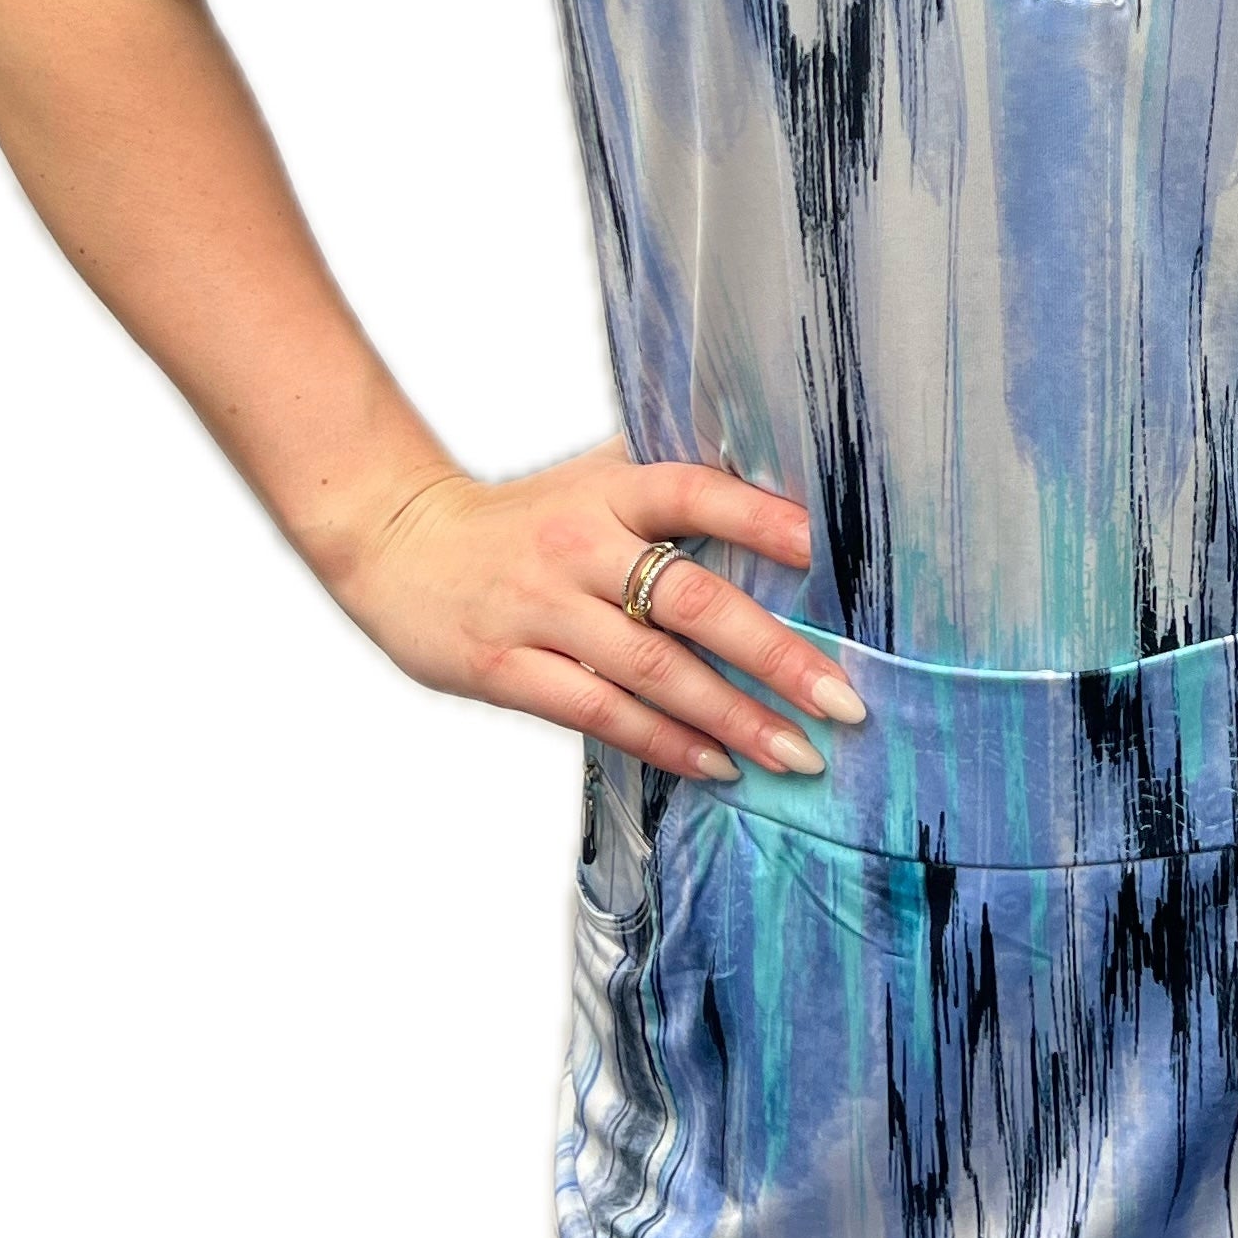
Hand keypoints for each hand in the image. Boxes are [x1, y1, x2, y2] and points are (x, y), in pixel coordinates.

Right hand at [337, 438, 857, 778]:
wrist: (396, 542)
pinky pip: (599, 712)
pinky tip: (718, 764)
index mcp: (608, 492)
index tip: (826, 553)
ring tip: (797, 753)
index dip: (760, 517)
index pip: (693, 491)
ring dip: (732, 717)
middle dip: (774, 655)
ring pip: (652, 670)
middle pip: (690, 600)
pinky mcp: (505, 666)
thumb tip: (774, 472)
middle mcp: (578, 546)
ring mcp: (540, 609)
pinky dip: (664, 742)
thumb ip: (668, 478)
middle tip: (842, 701)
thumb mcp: (590, 477)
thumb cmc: (522, 517)